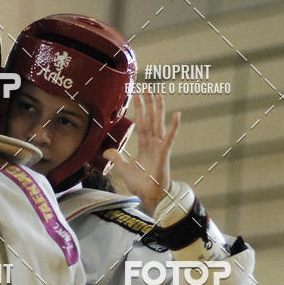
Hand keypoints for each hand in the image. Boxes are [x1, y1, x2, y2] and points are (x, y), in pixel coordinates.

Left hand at [103, 94, 179, 215]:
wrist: (150, 196)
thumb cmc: (141, 185)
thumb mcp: (124, 169)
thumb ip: (117, 158)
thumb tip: (107, 151)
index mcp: (145, 146)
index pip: (142, 123)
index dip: (140, 110)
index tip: (138, 96)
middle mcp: (153, 144)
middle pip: (150, 119)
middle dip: (148, 104)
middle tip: (147, 88)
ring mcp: (159, 147)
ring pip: (159, 124)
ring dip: (159, 109)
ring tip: (159, 94)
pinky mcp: (164, 153)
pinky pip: (169, 138)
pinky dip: (174, 127)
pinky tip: (177, 115)